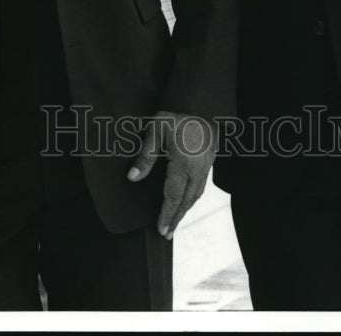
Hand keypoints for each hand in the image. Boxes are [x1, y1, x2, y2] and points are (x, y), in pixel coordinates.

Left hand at [126, 111, 214, 238]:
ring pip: (195, 196)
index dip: (166, 214)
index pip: (173, 196)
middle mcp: (196, 169)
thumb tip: (132, 178)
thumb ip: (145, 155)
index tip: (160, 229)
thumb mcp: (156, 129)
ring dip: (184, 211)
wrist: (202, 105)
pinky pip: (200, 187)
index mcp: (183, 164)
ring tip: (174, 223)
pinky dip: (192, 199)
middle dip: (175, 219)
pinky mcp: (209, 163)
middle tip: (166, 234)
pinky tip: (186, 202)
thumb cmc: (176, 116)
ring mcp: (205, 167)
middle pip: (186, 201)